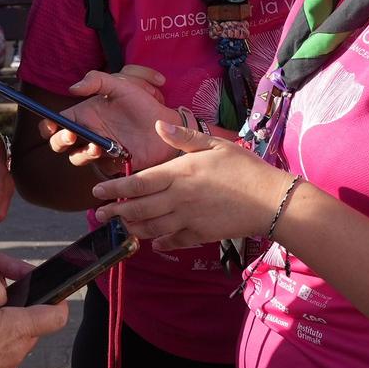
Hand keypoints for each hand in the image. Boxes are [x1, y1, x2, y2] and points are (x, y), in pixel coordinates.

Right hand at [45, 66, 175, 171]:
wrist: (164, 126)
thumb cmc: (142, 104)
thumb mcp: (120, 86)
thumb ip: (96, 81)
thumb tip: (72, 89)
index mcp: (84, 114)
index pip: (56, 123)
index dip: (48, 126)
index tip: (51, 125)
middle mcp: (87, 133)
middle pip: (59, 143)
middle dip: (59, 141)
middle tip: (70, 135)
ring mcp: (98, 150)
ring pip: (76, 157)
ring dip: (81, 153)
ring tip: (97, 146)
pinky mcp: (111, 163)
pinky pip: (99, 167)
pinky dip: (102, 162)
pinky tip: (114, 152)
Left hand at [93, 120, 295, 250]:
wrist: (270, 200)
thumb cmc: (245, 168)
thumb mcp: (215, 145)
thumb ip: (184, 138)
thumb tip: (159, 124)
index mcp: (180, 173)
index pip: (139, 183)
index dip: (115, 188)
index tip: (97, 191)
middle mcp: (179, 197)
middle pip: (139, 208)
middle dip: (116, 212)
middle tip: (100, 214)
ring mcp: (188, 218)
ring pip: (151, 226)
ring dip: (133, 228)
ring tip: (121, 226)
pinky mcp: (200, 234)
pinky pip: (174, 240)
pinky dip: (161, 242)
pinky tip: (153, 242)